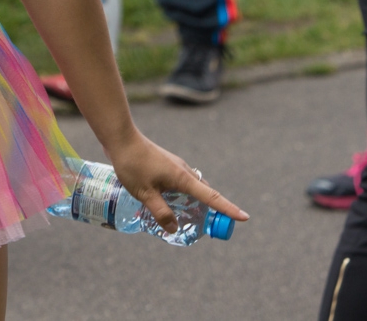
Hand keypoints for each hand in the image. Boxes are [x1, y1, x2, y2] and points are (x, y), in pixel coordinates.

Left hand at [104, 131, 248, 233]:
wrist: (121, 138)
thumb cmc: (132, 165)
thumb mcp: (144, 194)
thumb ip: (161, 212)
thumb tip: (175, 228)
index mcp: (183, 178)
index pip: (212, 197)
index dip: (228, 209)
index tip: (245, 217)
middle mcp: (184, 171)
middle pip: (204, 193)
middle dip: (210, 210)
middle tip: (205, 228)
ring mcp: (176, 166)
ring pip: (192, 187)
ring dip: (193, 202)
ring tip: (186, 218)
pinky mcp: (167, 164)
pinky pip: (181, 182)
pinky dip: (182, 194)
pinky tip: (168, 201)